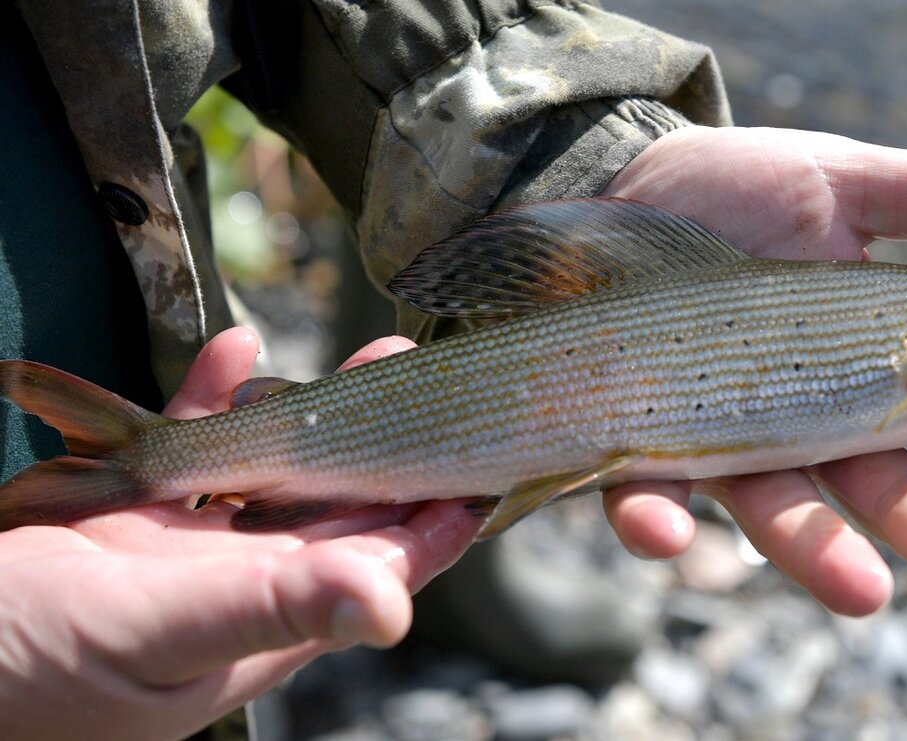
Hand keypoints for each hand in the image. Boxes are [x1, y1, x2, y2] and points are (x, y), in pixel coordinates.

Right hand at [0, 328, 477, 740]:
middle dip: (390, 442)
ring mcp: (186, 550)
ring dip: (315, 413)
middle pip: (340, 504)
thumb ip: (274, 610)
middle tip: (427, 372)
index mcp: (268, 623)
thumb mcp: (159, 634)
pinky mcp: (129, 516)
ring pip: (273, 469)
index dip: (438, 517)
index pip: (382, 565)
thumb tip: (395, 608)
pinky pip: (187, 444)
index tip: (490, 456)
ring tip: (366, 353)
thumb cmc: (26, 672)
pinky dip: (212, 398)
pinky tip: (234, 351)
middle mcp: (240, 585)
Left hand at [599, 126, 906, 614]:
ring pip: (780, 511)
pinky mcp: (640, 441)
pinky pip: (648, 492)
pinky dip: (661, 517)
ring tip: (866, 595)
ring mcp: (723, 437)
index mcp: (872, 362)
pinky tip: (669, 534)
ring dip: (818, 553)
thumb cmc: (733, 188)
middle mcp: (806, 416)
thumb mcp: (839, 182)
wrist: (618, 184)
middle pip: (884, 485)